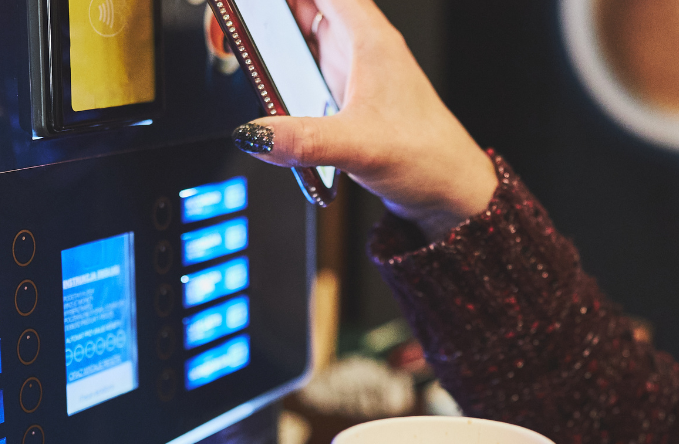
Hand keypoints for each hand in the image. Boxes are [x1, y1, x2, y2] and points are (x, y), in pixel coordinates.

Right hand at [233, 0, 498, 240]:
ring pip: (302, 30)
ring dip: (271, 34)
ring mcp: (350, 69)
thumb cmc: (427, 157)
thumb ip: (304, 139)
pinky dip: (281, 65)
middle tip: (230, 26)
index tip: (247, 3)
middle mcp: (358, 46)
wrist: (449, 191)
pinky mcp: (344, 95)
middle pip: (304, 2)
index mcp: (367, 38)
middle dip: (266, 9)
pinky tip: (266, 85)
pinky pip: (305, 64)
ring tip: (234, 43)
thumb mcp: (360, 146)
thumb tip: (255, 134)